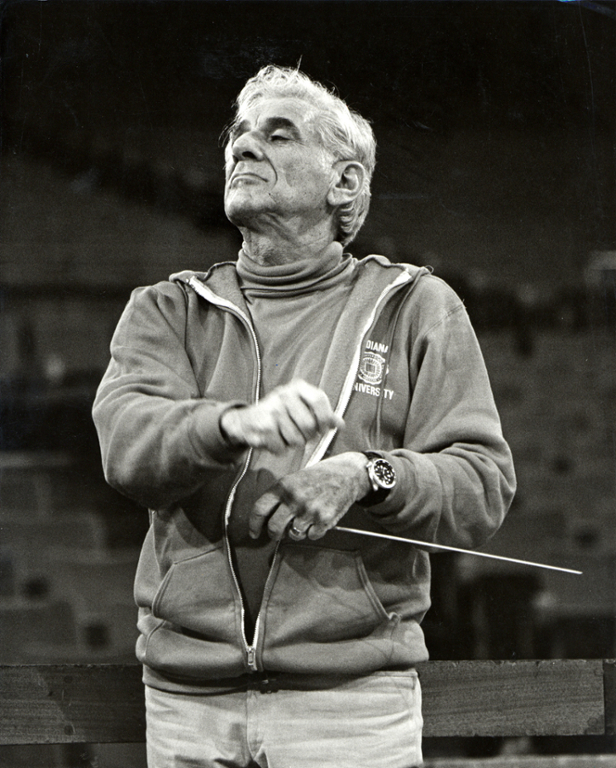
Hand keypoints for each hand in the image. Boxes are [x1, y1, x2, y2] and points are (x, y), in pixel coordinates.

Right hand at [220, 379, 343, 454]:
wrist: (246, 421)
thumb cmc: (280, 414)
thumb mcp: (302, 408)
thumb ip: (322, 415)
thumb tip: (340, 424)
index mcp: (298, 387)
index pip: (319, 400)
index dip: (325, 418)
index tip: (322, 428)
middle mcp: (285, 394)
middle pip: (309, 426)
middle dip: (307, 436)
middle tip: (298, 432)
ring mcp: (273, 409)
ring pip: (297, 440)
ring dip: (292, 443)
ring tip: (283, 434)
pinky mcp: (264, 426)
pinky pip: (282, 448)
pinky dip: (279, 449)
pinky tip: (273, 440)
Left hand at [249, 452, 370, 540]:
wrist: (346, 473)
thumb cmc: (319, 476)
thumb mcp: (294, 479)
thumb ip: (280, 496)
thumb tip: (267, 518)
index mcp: (283, 486)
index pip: (260, 508)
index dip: (254, 524)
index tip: (254, 532)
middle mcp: (294, 498)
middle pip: (274, 527)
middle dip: (274, 534)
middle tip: (277, 534)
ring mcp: (309, 510)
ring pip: (293, 534)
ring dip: (296, 532)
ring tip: (304, 520)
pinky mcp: (324, 519)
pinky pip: (312, 536)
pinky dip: (313, 532)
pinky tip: (317, 520)